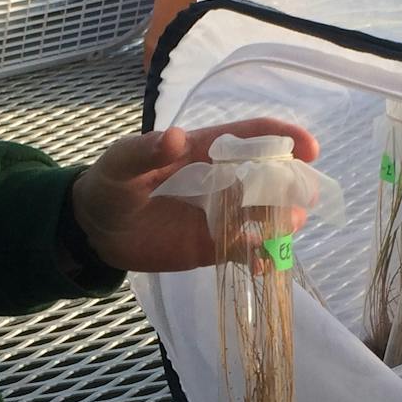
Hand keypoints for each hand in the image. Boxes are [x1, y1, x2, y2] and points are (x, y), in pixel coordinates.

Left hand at [70, 120, 318, 273]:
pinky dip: (257, 257)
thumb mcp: (121, 163)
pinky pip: (242, 250)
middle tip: (305, 193)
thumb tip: (176, 138)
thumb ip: (146, 152)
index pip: (249, 137)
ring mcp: (218, 214)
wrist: (93, 230)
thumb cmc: (109, 185)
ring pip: (261, 214)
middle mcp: (219, 180)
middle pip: (266, 176)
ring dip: (280, 219)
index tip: (307, 147)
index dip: (280, 138)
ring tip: (287, 225)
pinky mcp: (212, 246)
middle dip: (290, 182)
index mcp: (202, 149)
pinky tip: (262, 265)